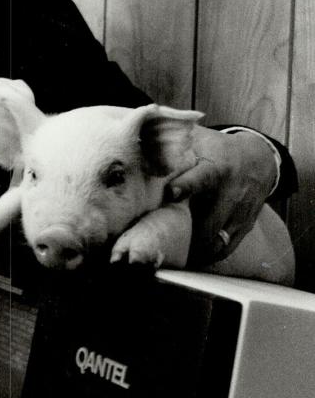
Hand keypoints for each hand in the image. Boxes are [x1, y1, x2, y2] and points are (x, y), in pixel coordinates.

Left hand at [166, 128, 276, 265]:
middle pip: (208, 222)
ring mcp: (240, 212)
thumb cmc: (216, 151)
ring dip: (194, 252)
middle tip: (157, 245)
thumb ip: (171, 143)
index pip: (202, 177)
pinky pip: (226, 249)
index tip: (171, 192)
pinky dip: (207, 257)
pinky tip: (191, 259)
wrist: (258, 159)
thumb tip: (138, 138)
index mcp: (215, 169)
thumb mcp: (199, 141)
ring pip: (216, 241)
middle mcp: (230, 193)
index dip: (187, 185)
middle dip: (185, 236)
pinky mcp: (245, 226)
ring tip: (172, 258)